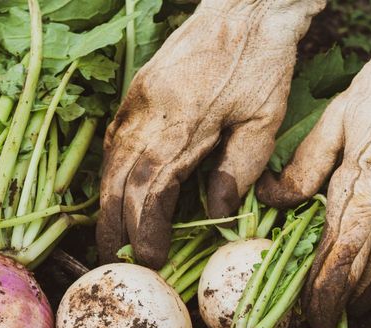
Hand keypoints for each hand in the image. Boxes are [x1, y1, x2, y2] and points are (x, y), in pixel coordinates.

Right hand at [97, 0, 325, 267]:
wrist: (244, 9)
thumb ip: (237, 171)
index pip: (152, 191)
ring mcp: (137, 102)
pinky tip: (114, 189)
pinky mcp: (136, 92)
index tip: (151, 258)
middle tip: (115, 259)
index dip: (146, 229)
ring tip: (110, 234)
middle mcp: (149, 116)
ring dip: (107, 202)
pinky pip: (114, 140)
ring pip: (111, 162)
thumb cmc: (261, 66)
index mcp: (182, 126)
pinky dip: (111, 170)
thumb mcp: (263, 122)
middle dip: (114, 226)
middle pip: (120, 182)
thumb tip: (216, 215)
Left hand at [258, 0, 370, 327]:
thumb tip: (270, 199)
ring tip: (361, 304)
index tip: (309, 313)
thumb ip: (305, 167)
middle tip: (330, 311)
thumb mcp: (339, 119)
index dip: (321, 294)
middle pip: (370, 277)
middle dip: (346, 300)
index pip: (338, 259)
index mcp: (366, 188)